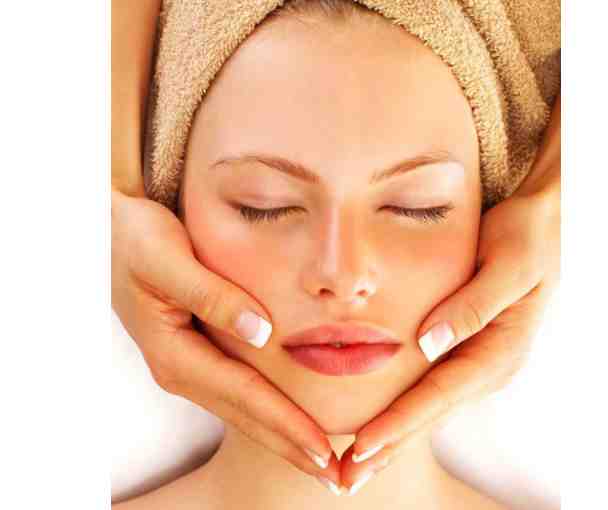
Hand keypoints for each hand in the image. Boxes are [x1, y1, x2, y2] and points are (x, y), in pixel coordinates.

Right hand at [111, 189, 339, 483]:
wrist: (108, 232)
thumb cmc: (136, 240)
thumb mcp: (168, 261)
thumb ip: (212, 296)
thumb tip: (261, 332)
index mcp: (175, 354)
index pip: (244, 397)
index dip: (286, 425)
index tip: (324, 449)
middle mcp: (181, 369)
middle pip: (246, 417)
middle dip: (291, 447)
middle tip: (336, 477)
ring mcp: (187, 366)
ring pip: (243, 410)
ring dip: (283, 435)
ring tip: (321, 459)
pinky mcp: (196, 355)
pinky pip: (239, 392)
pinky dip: (268, 411)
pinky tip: (288, 419)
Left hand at [340, 175, 559, 490]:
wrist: (546, 224)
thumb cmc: (528, 238)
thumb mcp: (506, 264)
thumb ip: (471, 306)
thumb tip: (428, 344)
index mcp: (499, 350)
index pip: (439, 394)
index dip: (399, 423)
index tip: (362, 448)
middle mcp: (489, 365)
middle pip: (430, 413)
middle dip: (389, 447)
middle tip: (347, 477)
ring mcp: (479, 360)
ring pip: (428, 406)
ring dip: (392, 436)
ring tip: (355, 464)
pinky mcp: (467, 349)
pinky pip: (431, 387)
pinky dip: (403, 409)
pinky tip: (381, 423)